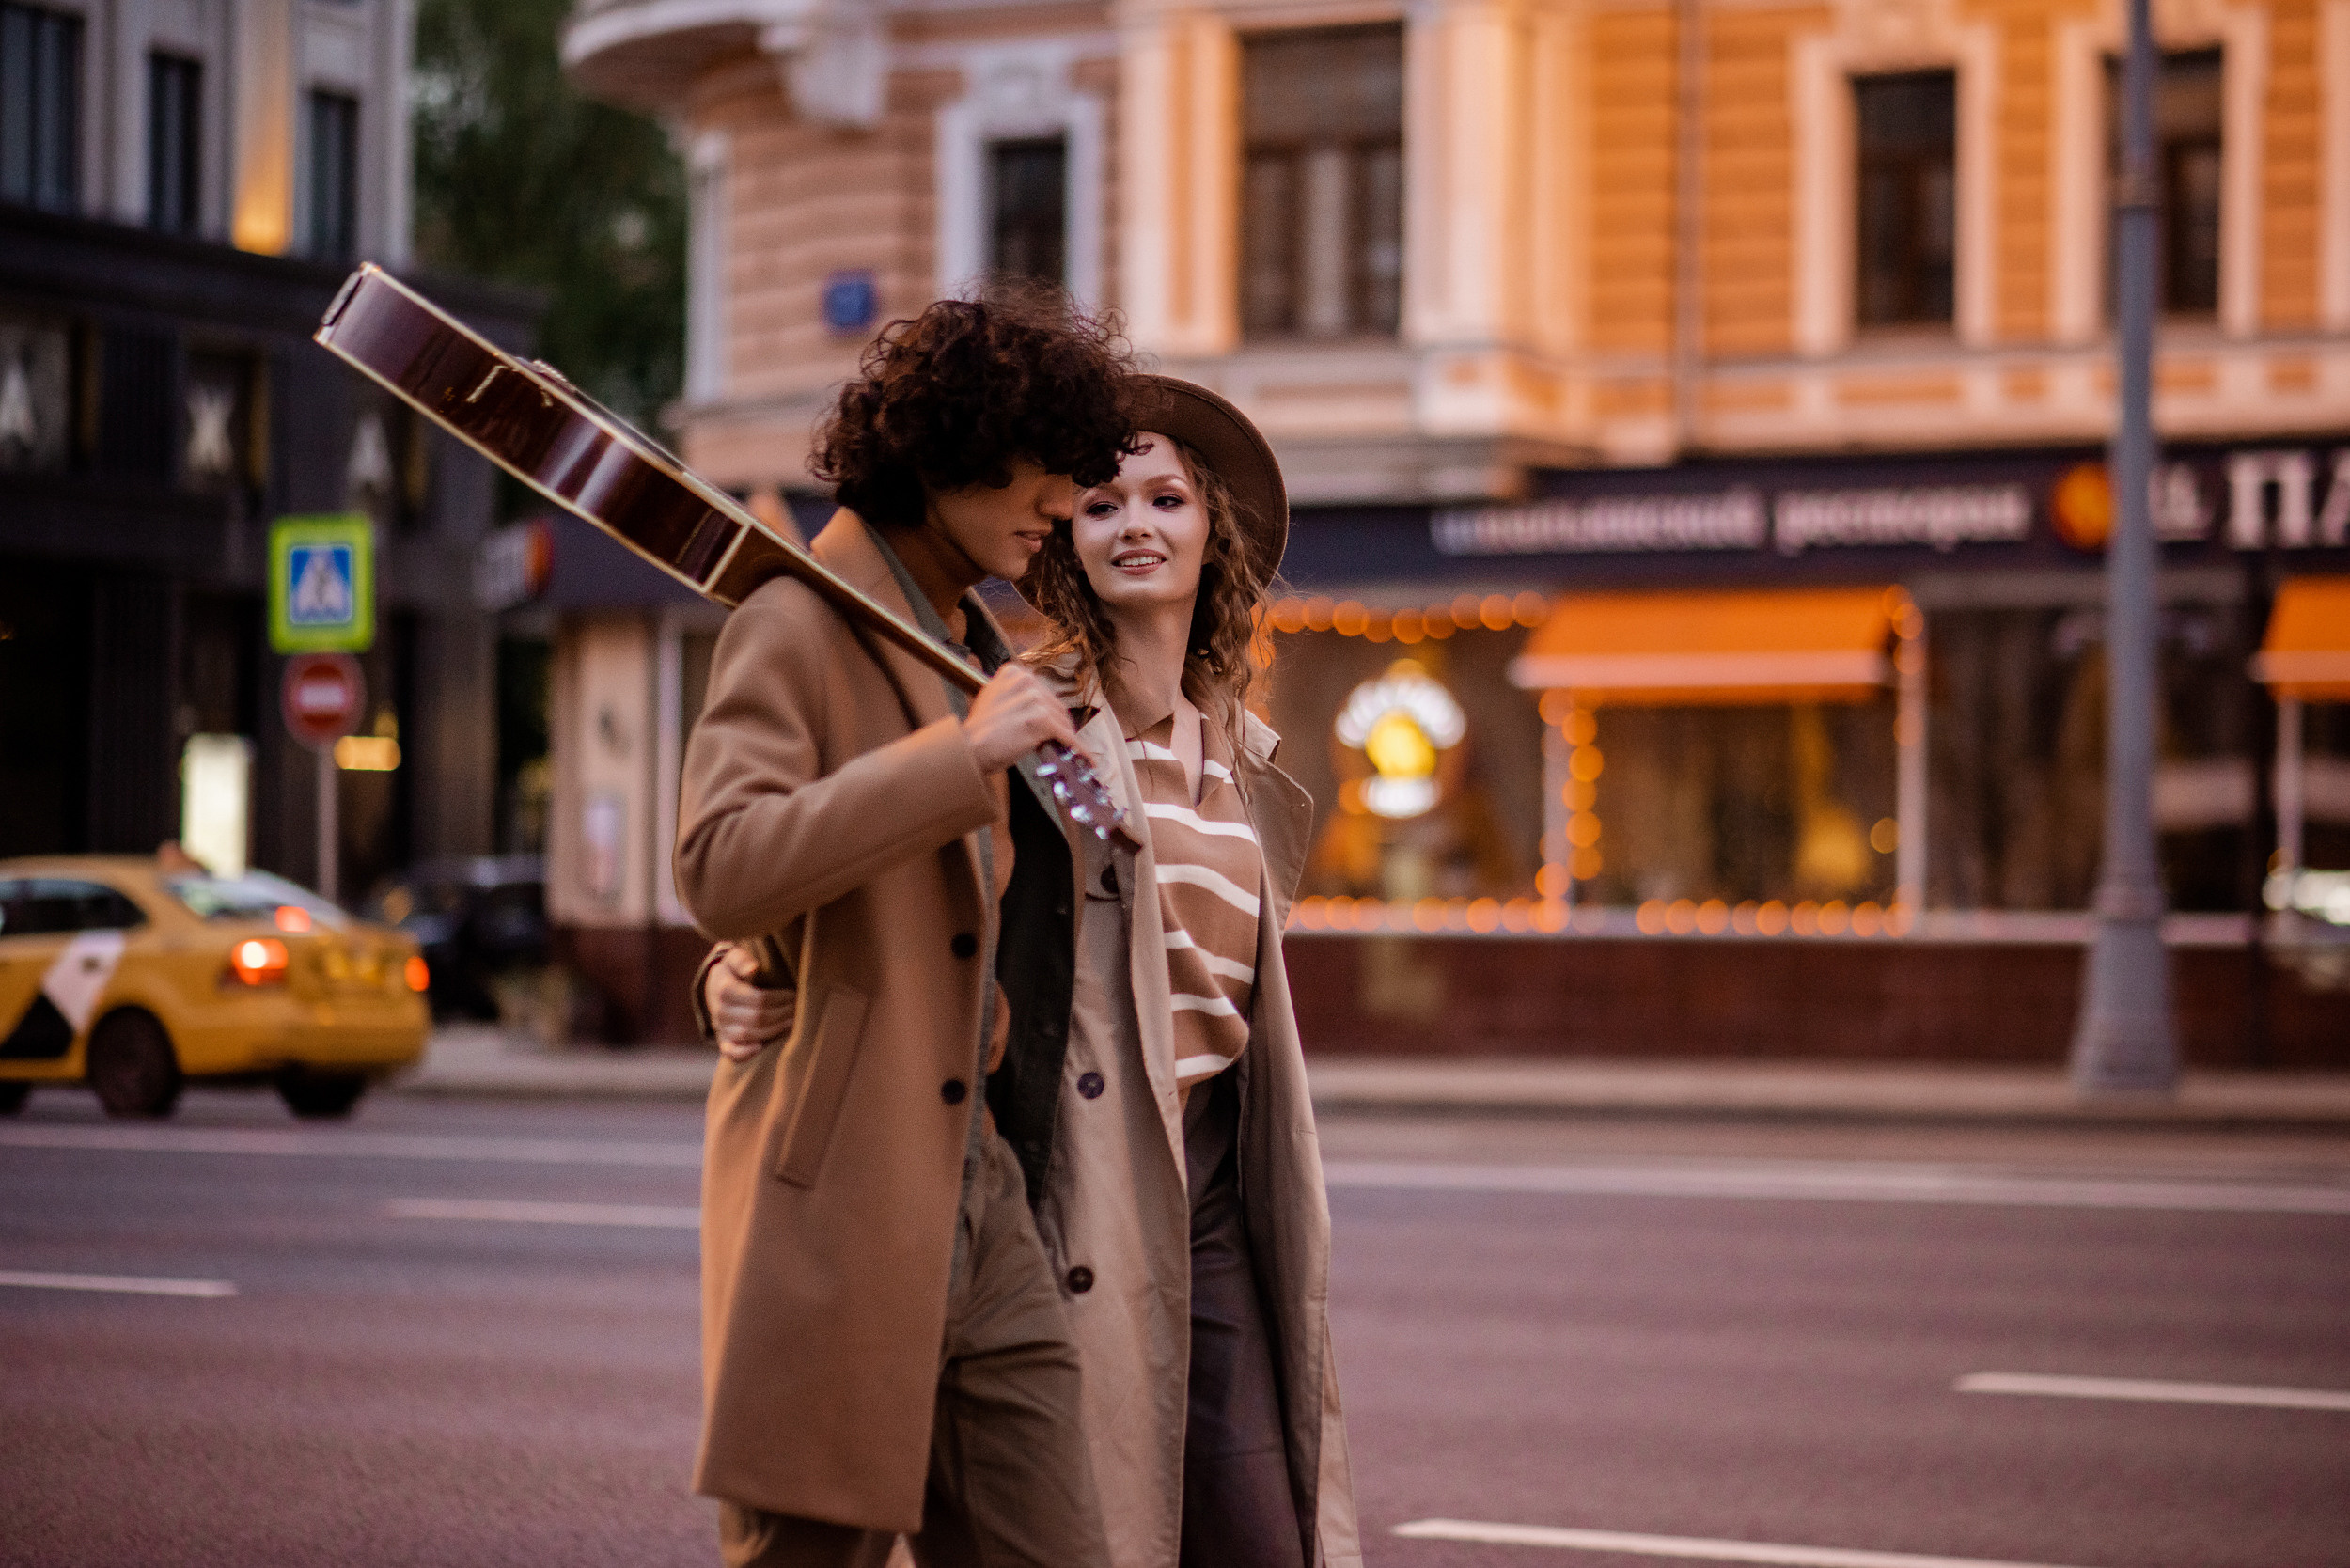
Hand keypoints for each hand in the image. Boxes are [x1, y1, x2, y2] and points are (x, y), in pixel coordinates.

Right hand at [705, 945, 795, 1062]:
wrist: (717, 988)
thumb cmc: (734, 971)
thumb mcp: (734, 958)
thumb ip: (741, 960)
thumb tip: (753, 967)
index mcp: (724, 990)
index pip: (758, 999)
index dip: (780, 999)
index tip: (794, 994)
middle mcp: (720, 1011)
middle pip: (757, 1018)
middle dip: (782, 1014)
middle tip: (798, 1009)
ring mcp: (722, 1028)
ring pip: (748, 1035)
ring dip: (773, 1031)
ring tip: (792, 1023)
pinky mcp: (724, 1041)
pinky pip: (730, 1052)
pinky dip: (744, 1053)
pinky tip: (760, 1048)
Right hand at [963, 664, 1084, 774]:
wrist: (968, 748)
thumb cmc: (979, 731)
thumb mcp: (993, 699)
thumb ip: (1014, 696)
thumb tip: (1035, 707)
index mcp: (1013, 672)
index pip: (1043, 692)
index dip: (1050, 711)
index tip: (1055, 724)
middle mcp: (1025, 681)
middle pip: (1056, 705)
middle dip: (1060, 725)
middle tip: (1061, 742)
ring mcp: (1034, 699)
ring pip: (1062, 722)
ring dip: (1066, 739)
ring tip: (1070, 752)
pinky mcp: (1041, 720)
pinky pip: (1067, 737)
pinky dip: (1078, 749)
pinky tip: (1084, 758)